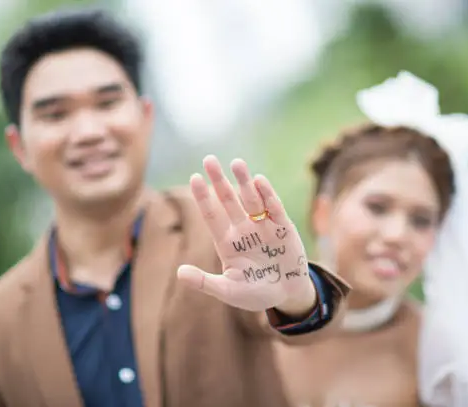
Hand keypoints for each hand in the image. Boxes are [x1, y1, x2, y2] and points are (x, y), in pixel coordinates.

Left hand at [177, 155, 315, 314]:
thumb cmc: (256, 294)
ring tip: (236, 162)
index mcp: (227, 243)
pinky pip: (274, 208)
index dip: (204, 197)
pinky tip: (259, 180)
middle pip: (228, 201)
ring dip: (244, 181)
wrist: (288, 295)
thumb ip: (205, 282)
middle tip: (209, 159)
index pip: (212, 215)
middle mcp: (243, 229)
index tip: (194, 178)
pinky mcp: (283, 227)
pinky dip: (268, 195)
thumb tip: (178, 273)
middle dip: (219, 181)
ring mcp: (263, 226)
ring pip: (251, 199)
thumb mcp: (229, 291)